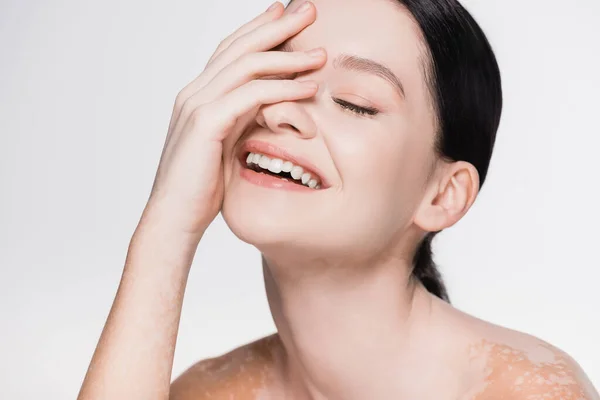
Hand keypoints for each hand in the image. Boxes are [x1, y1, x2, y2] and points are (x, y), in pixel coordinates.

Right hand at [140, 1, 325, 239]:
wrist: (174, 220)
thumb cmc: (201, 190)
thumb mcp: (227, 147)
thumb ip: (244, 122)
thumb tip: (273, 109)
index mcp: (199, 97)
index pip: (231, 51)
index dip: (259, 29)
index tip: (285, 14)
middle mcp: (195, 93)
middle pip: (240, 47)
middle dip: (277, 26)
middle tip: (309, 10)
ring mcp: (197, 106)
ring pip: (248, 65)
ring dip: (288, 56)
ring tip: (321, 54)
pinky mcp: (206, 124)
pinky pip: (251, 95)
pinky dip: (283, 89)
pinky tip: (308, 87)